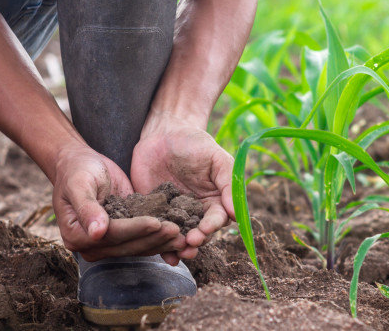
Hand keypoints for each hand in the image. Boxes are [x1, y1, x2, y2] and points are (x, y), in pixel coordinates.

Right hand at [51, 144, 184, 260]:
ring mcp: (108, 243)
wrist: (80, 164)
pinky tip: (178, 234)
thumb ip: (87, 208)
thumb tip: (97, 233)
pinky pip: (142, 240)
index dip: (135, 229)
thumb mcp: (79, 184)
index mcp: (76, 235)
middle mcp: (92, 245)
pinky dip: (160, 238)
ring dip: (161, 242)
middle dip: (153, 238)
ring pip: (138, 247)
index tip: (156, 222)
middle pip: (127, 245)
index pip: (112, 235)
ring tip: (182, 235)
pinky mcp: (123, 235)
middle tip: (177, 230)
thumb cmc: (77, 170)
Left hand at [131, 112, 235, 259]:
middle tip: (190, 243)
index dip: (212, 227)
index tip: (205, 230)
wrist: (163, 133)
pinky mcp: (153, 213)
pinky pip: (157, 232)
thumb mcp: (216, 158)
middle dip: (196, 241)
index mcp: (214, 200)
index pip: (217, 219)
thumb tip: (235, 213)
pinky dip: (159, 244)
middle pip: (199, 234)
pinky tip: (161, 255)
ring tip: (177, 253)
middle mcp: (196, 212)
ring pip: (179, 238)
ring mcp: (174, 214)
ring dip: (179, 248)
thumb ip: (228, 182)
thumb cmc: (195, 143)